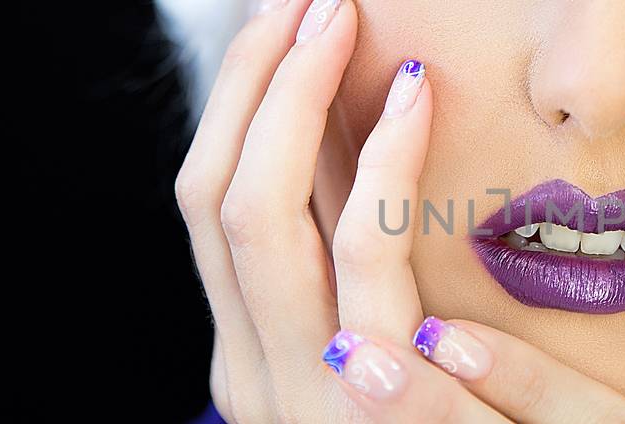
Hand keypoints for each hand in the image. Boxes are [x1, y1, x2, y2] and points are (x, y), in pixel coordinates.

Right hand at [173, 0, 624, 421]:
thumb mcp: (395, 360)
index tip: (277, 27)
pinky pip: (363, 258)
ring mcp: (304, 391)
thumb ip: (364, 277)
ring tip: (337, 15)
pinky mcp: (376, 401)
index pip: (211, 209)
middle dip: (249, 82)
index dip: (234, 107)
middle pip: (212, 195)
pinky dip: (379, 162)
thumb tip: (357, 160)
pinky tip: (413, 95)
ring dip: (292, 96)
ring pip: (256, 214)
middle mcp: (257, 373)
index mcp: (255, 357)